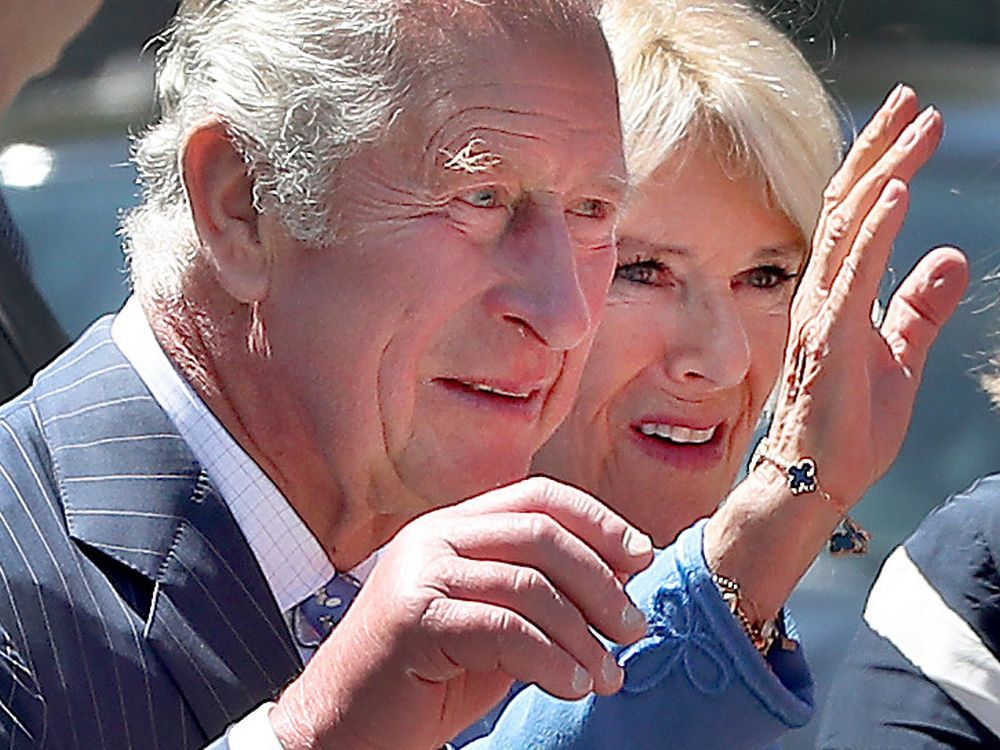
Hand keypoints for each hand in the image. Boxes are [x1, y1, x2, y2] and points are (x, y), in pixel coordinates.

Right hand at [270, 476, 653, 749]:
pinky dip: (552, 660)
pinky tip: (572, 686)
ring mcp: (420, 573)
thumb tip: (623, 575)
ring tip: (607, 675)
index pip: (538, 497)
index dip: (598, 521)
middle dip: (601, 581)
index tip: (642, 557)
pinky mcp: (413, 618)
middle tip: (632, 629)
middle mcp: (434, 536)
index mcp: (454, 526)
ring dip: (582, 634)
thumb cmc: (426, 679)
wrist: (343, 728)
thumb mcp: (495, 624)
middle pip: (541, 533)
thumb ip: (541, 594)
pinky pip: (504, 629)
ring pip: (528, 584)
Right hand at [766, 84, 968, 505]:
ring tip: (916, 129)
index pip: (857, 216)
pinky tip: (894, 194)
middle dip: (881, 150)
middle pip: (849, 206)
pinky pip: (851, 277)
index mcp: (836, 293)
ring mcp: (821, 313)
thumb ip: (919, 306)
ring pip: (849, 229)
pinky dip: (873, 232)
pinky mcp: (831, 339)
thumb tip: (951, 257)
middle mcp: (821, 292)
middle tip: (913, 100)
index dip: (882, 166)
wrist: (817, 475)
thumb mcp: (899, 355)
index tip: (911, 124)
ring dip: (882, 174)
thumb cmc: (849, 422)